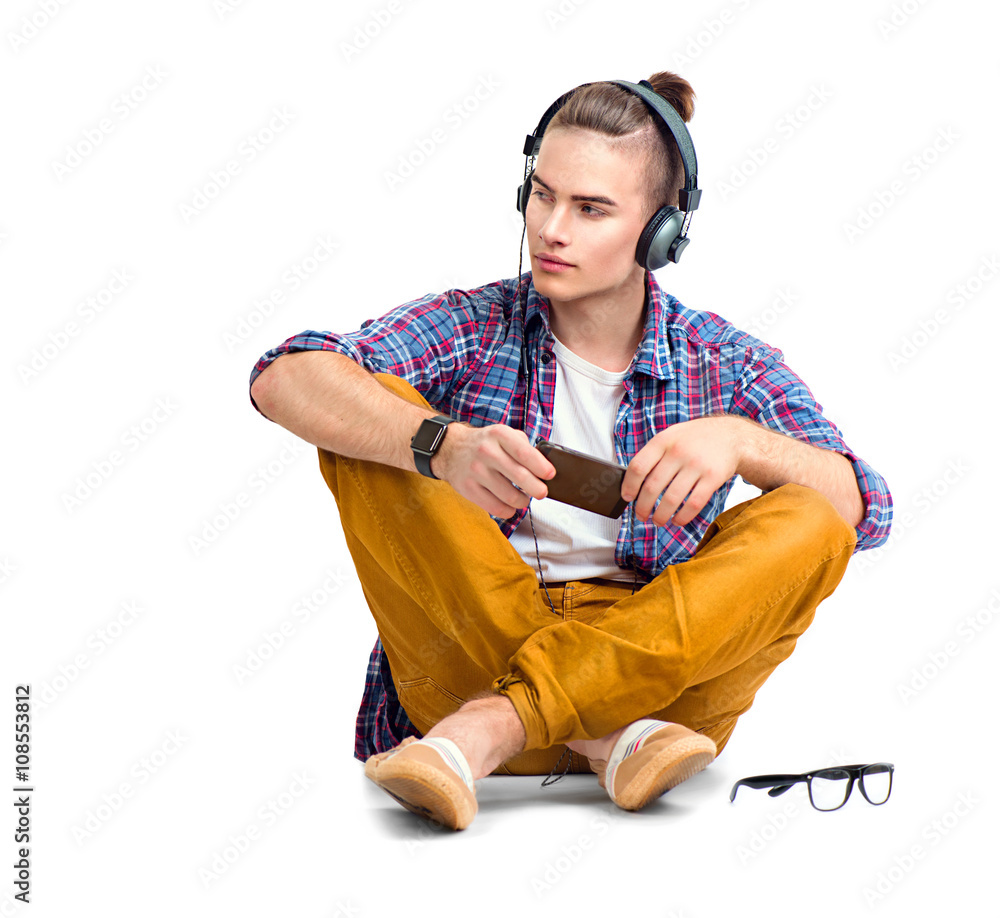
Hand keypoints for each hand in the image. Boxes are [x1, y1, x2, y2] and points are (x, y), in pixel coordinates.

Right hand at [430, 423, 555, 518]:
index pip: (525, 453)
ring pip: (510, 496)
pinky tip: (510, 506)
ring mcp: (476, 471)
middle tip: (541, 492)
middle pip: (521, 477)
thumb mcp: (503, 433)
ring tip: (524, 498)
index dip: (542, 467)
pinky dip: (508, 511)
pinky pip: (496, 507)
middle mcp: (487, 452)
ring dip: (523, 501)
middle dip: (537, 489)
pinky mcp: (468, 489)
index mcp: (499, 435)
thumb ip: (523, 446)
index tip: (550, 475)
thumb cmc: (483, 443)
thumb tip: (543, 466)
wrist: (450, 449)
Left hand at [621, 417, 744, 527]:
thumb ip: (654, 455)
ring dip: (661, 516)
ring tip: (658, 521)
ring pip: (672, 499)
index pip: (638, 466)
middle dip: (643, 507)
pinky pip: (694, 503)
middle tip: (641, 515)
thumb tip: (633, 483)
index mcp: (663, 441)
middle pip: (653, 486)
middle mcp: (678, 452)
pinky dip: (683, 517)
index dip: (629, 486)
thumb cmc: (695, 439)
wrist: (731, 435)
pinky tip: (677, 520)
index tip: (627, 498)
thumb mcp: (671, 436)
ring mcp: (696, 465)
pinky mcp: (713, 478)